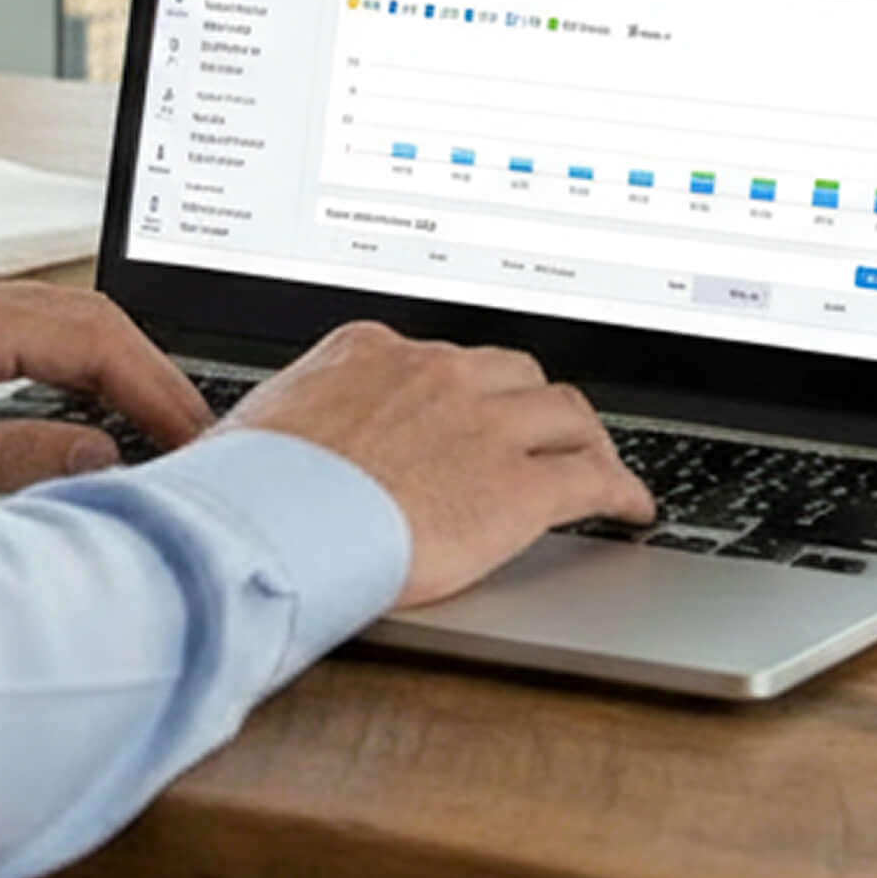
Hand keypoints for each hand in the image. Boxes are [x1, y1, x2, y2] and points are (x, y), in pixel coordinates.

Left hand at [0, 274, 211, 491]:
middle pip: (92, 318)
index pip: (93, 338)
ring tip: (159, 425)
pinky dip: (78, 364)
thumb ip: (7, 457)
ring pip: (66, 319)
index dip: (153, 386)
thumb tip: (96, 456)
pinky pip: (34, 331)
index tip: (194, 431)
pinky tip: (88, 406)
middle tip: (198, 433)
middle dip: (152, 373)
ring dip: (118, 367)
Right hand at [222, 322, 652, 607]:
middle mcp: (435, 374)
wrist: (267, 525)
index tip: (469, 407)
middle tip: (543, 433)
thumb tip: (255, 455)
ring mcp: (482, 426)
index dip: (464, 388)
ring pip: (565, 413)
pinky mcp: (516, 488)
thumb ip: (282, 429)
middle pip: (512, 373)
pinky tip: (632, 508)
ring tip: (599, 461)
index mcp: (368, 352)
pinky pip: (592, 479)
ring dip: (587, 437)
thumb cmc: (244, 492)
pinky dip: (621, 490)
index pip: (437, 357)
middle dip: (532, 403)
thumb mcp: (253, 432)